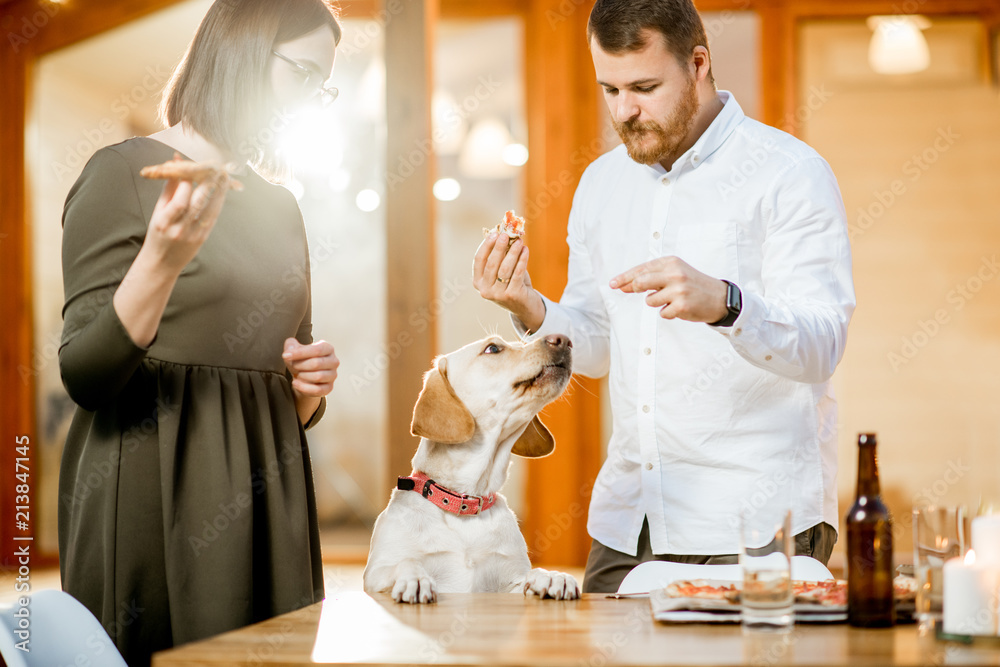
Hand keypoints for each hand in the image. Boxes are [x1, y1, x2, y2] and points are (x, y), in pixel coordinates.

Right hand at [143, 170, 230, 273]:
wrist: (162, 263)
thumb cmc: (158, 235)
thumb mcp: (157, 212)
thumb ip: (168, 189)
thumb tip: (175, 164)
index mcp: (163, 222)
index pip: (180, 201)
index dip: (188, 183)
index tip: (193, 169)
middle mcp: (179, 229)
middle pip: (197, 203)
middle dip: (207, 184)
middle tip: (214, 168)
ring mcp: (193, 235)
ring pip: (210, 209)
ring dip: (218, 191)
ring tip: (223, 177)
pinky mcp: (203, 238)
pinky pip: (213, 217)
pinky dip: (218, 202)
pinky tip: (221, 192)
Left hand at [282, 338, 338, 397]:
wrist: (303, 376)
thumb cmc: (301, 360)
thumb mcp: (294, 350)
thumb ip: (290, 345)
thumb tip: (290, 350)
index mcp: (328, 348)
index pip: (316, 350)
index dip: (300, 353)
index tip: (285, 355)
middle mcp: (334, 361)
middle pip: (316, 363)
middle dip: (300, 365)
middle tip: (292, 366)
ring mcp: (333, 375)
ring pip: (318, 377)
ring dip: (302, 376)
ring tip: (296, 374)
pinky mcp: (329, 387)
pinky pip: (318, 390)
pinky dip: (304, 387)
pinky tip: (295, 383)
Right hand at [473, 234, 544, 331]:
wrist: (525, 306)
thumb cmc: (512, 284)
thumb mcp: (502, 271)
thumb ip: (500, 256)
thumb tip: (502, 234)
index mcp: (478, 282)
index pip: (478, 260)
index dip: (486, 245)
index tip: (494, 233)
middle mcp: (485, 290)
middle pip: (491, 264)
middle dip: (499, 247)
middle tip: (506, 235)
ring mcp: (498, 294)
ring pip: (504, 269)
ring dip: (512, 252)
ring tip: (519, 241)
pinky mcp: (512, 295)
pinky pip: (517, 274)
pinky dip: (522, 260)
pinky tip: (526, 250)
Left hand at [610, 256, 728, 322]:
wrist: (719, 297)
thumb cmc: (693, 285)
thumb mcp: (675, 273)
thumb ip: (652, 277)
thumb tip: (625, 285)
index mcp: (671, 262)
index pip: (642, 269)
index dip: (625, 277)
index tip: (612, 284)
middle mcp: (674, 273)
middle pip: (641, 282)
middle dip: (634, 288)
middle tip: (634, 291)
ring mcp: (678, 290)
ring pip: (650, 301)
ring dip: (657, 303)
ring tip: (672, 300)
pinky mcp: (681, 305)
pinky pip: (662, 313)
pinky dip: (668, 313)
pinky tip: (679, 308)